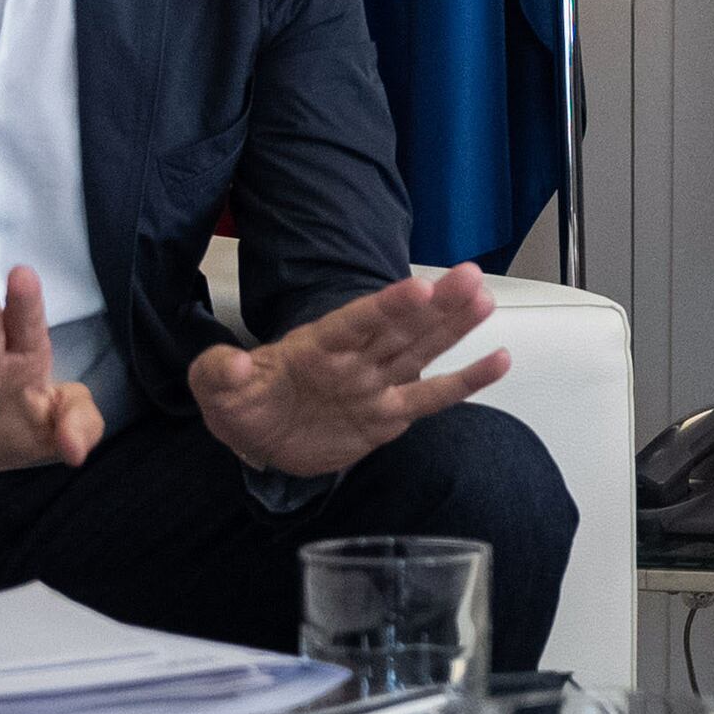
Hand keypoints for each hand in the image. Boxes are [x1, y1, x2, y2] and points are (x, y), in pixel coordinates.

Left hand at [188, 264, 510, 479]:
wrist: (258, 438)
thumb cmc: (242, 402)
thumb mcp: (215, 387)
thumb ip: (220, 372)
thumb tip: (233, 362)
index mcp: (318, 345)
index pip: (357, 322)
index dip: (387, 306)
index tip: (418, 287)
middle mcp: (355, 358)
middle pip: (401, 328)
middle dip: (436, 304)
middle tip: (471, 276)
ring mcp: (376, 384)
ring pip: (422, 352)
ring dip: (454, 328)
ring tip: (484, 301)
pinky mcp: (389, 415)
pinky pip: (432, 397)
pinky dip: (465, 382)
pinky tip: (498, 361)